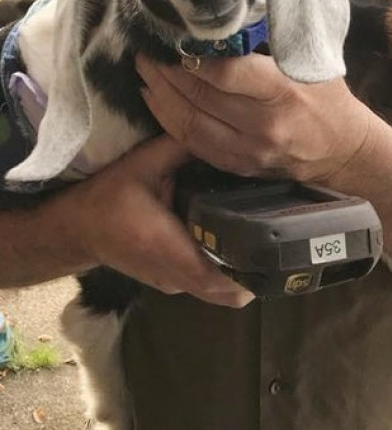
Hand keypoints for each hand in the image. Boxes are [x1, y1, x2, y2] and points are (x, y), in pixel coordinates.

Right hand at [64, 133, 254, 307]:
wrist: (77, 226)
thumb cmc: (109, 195)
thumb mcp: (144, 162)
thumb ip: (182, 148)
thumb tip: (222, 135)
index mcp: (166, 247)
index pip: (218, 276)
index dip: (249, 270)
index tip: (273, 246)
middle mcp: (173, 275)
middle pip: (228, 293)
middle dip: (256, 272)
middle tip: (277, 237)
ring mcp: (172, 284)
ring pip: (220, 294)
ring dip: (242, 274)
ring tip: (262, 238)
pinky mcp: (171, 282)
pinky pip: (207, 286)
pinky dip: (226, 273)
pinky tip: (236, 242)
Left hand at [135, 53, 372, 182]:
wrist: (344, 149)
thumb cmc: (326, 96)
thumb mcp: (307, 62)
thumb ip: (266, 46)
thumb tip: (221, 24)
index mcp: (282, 92)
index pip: (226, 74)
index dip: (193, 58)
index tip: (173, 41)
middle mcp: (264, 125)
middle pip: (201, 98)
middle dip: (167, 73)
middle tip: (147, 51)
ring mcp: (249, 151)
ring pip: (190, 124)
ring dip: (161, 98)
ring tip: (145, 74)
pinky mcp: (240, 167)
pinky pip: (194, 145)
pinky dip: (170, 122)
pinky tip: (157, 103)